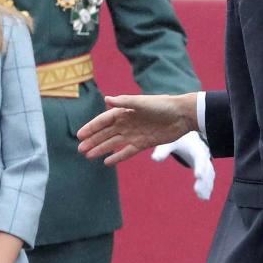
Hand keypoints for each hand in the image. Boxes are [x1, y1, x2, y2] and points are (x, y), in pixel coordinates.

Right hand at [76, 93, 200, 165]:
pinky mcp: (143, 144)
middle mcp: (127, 123)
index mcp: (124, 111)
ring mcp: (134, 134)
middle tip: (80, 149)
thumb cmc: (162, 105)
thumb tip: (106, 99)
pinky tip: (107, 163)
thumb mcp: (142, 102)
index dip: (92, 127)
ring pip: (113, 143)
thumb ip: (124, 102)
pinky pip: (127, 152)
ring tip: (88, 155)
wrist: (182, 116)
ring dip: (101, 149)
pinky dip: (117, 157)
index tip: (80, 135)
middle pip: (106, 134)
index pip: (103, 121)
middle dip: (93, 141)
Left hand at [151, 130, 216, 199]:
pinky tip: (205, 197)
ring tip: (203, 198)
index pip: (199, 157)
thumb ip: (163, 150)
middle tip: (198, 191)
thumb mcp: (169, 142)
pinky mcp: (205, 167)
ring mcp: (206, 161)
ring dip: (207, 186)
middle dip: (203, 180)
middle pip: (206, 168)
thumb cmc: (178, 139)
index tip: (198, 176)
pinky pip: (209, 177)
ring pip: (209, 174)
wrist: (188, 135)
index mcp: (196, 147)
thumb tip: (154, 158)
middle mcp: (204, 154)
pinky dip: (208, 186)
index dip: (200, 166)